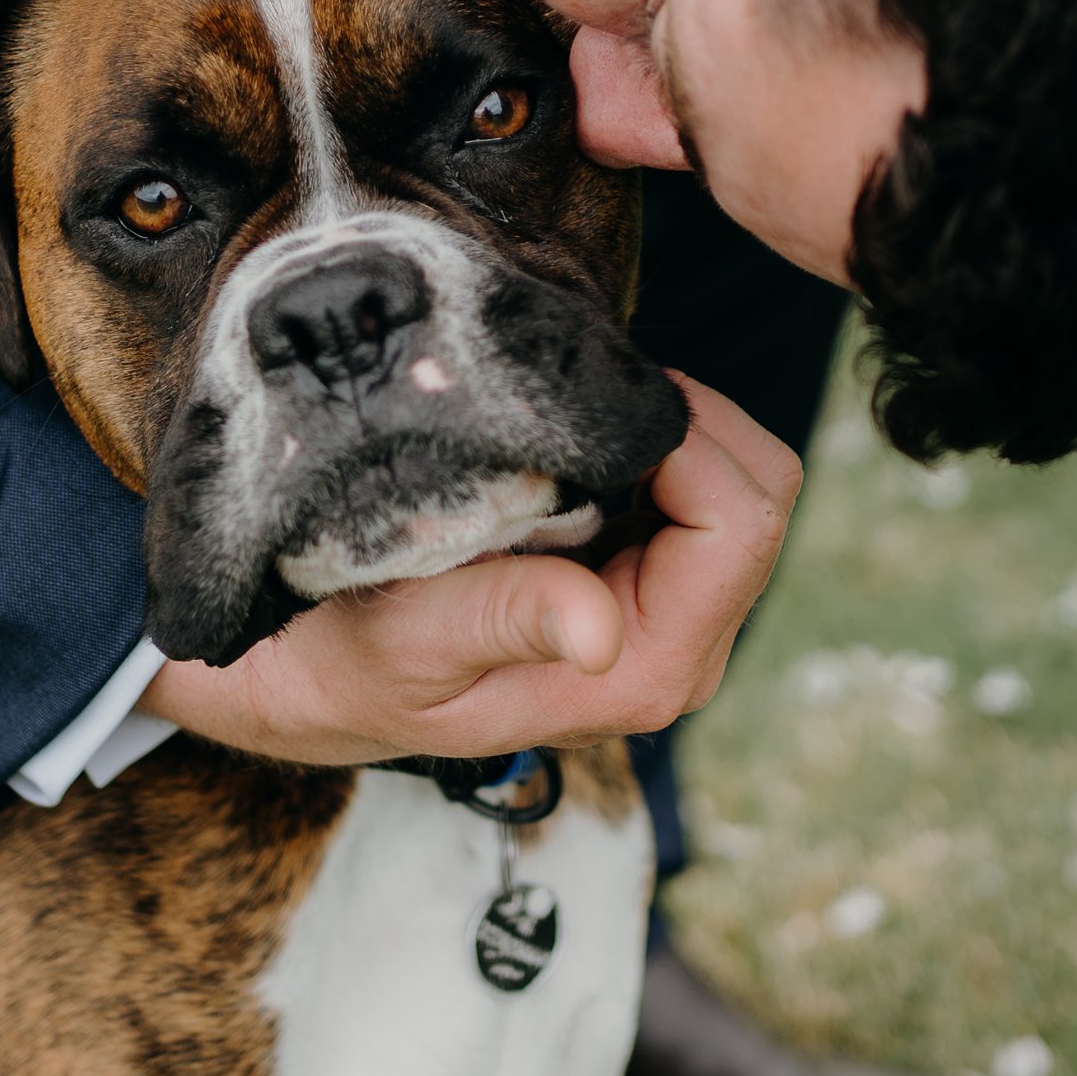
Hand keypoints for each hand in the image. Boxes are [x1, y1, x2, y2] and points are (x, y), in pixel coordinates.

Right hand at [140, 373, 802, 763]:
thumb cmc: (349, 659)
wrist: (314, 674)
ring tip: (563, 422)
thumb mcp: (406, 642)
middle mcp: (673, 648)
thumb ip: (505, 623)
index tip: (593, 408)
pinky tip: (565, 442)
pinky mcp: (643, 579)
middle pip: (762, 496)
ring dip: (664, 432)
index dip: (688, 443)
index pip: (742, 528)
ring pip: (740, 483)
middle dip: (688, 428)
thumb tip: (603, 637)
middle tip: (579, 401)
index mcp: (640, 668)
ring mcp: (665, 613)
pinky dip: (646, 442)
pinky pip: (696, 485)